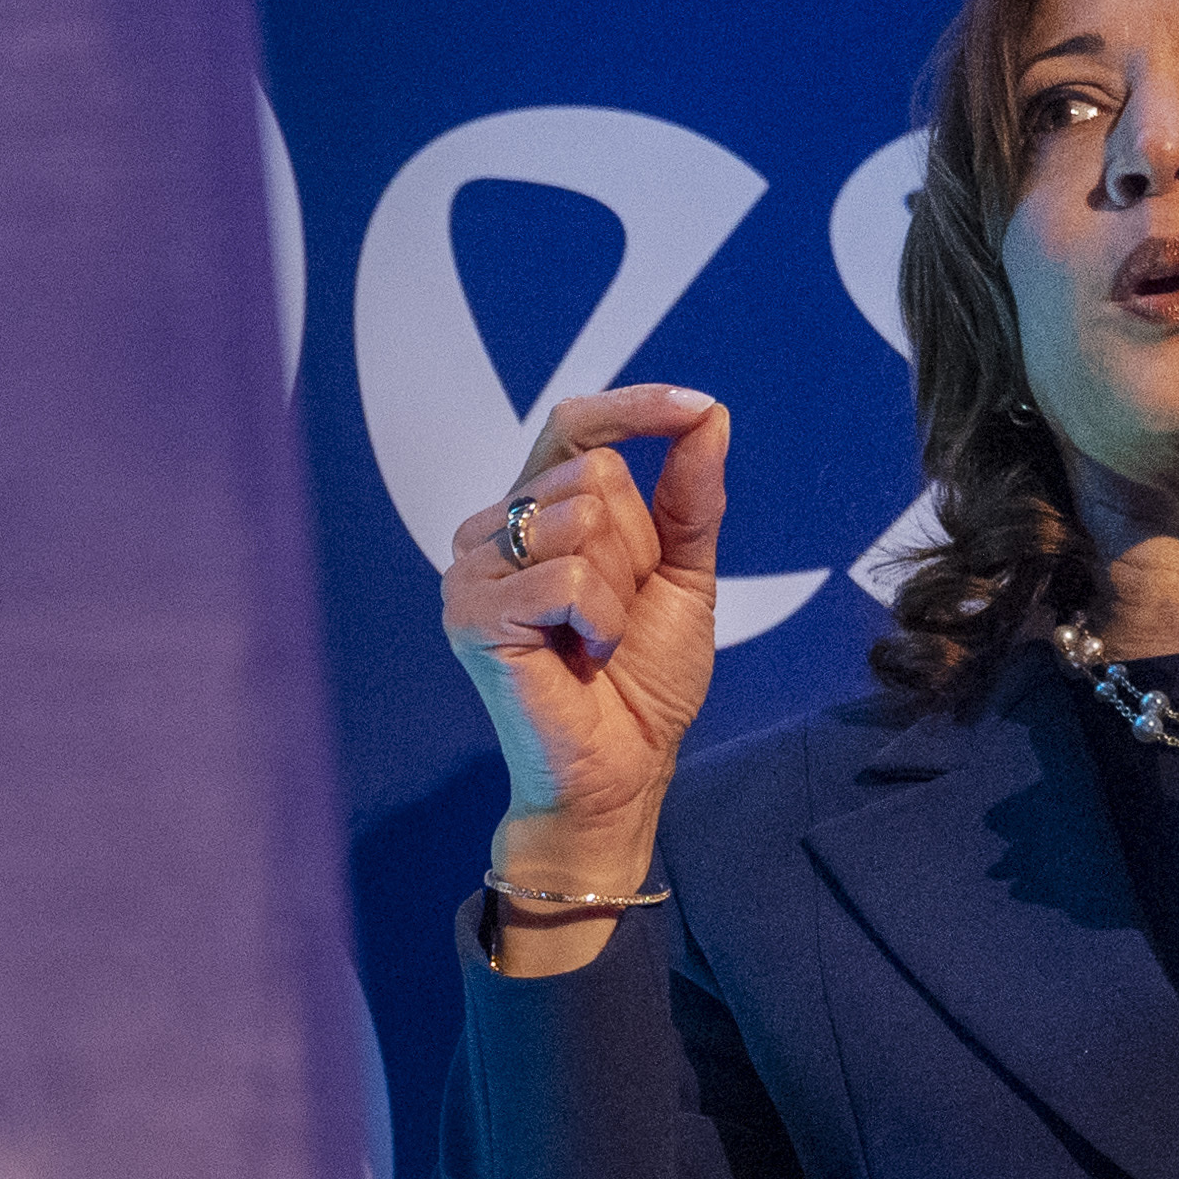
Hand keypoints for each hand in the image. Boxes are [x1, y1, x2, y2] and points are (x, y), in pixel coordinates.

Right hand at [445, 386, 732, 870]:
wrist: (623, 769)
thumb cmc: (642, 683)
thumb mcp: (683, 574)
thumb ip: (689, 497)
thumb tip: (708, 417)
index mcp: (537, 515)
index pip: (574, 427)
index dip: (634, 409)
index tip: (696, 409)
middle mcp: (494, 533)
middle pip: (593, 474)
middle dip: (638, 544)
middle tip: (618, 612)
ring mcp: (472, 572)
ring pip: (582, 520)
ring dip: (619, 587)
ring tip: (596, 639)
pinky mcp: (470, 615)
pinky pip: (567, 578)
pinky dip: (599, 623)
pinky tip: (582, 657)